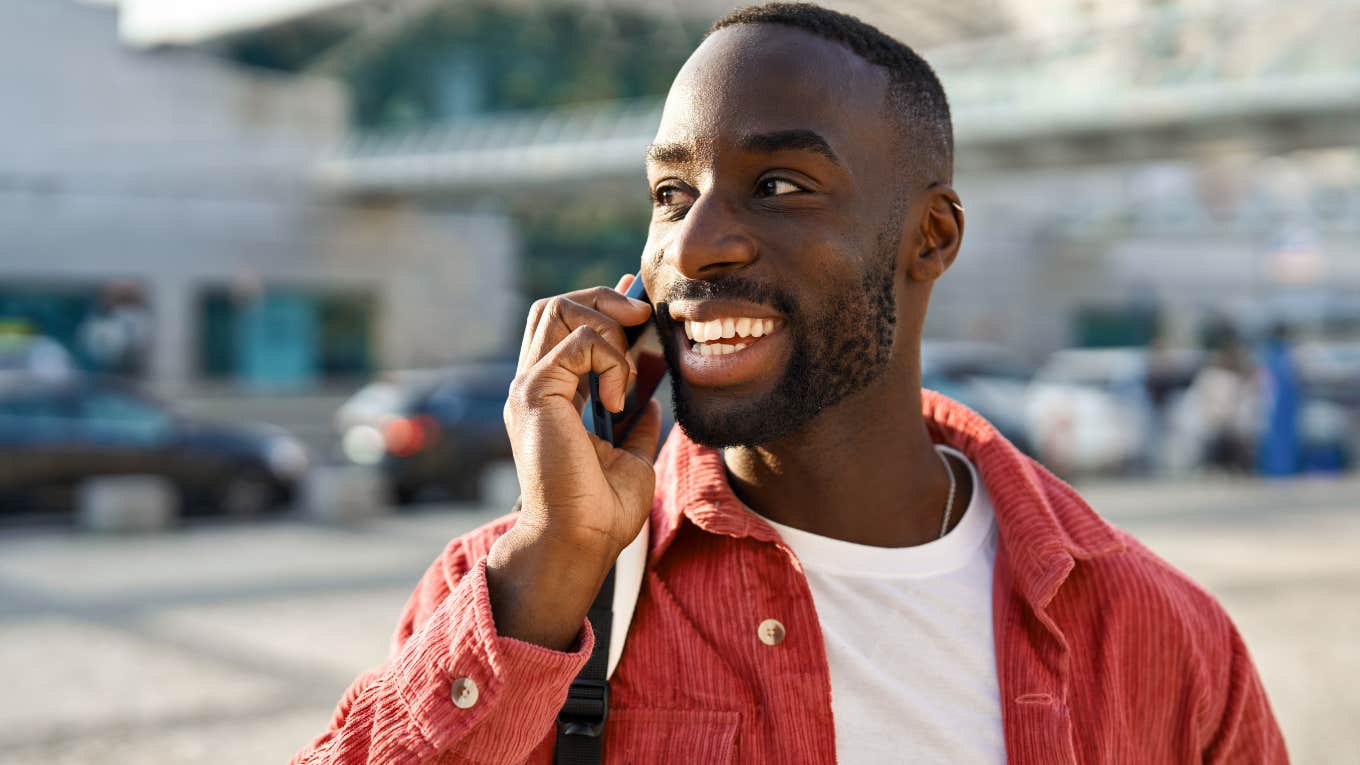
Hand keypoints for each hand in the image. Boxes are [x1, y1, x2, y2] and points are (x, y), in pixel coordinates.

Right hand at [488, 274, 662, 648]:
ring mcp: (530, 388)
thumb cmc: (601, 511)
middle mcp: (534, 386)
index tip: (639, 301)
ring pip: (557, 310)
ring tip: (627, 369)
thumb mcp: (631, 457)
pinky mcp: (535, 395)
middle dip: (602, 299)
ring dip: (606, 324)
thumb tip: (652, 401)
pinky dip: (609, 360)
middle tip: (641, 318)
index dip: (602, 304)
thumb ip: (636, 425)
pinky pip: (578, 345)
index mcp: (552, 397)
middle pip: (554, 306)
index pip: (565, 326)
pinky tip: (617, 398)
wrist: (581, 542)